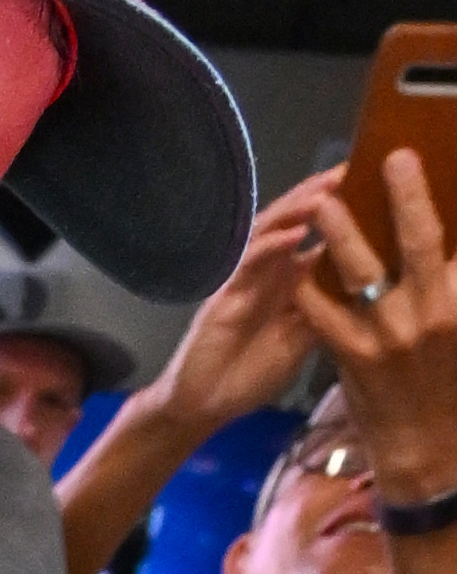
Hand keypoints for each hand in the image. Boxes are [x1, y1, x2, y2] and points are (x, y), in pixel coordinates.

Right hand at [129, 169, 356, 461]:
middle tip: (349, 168)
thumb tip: (360, 283)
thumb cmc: (249, 374)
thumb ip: (323, 309)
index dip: (339, 209)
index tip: (369, 184)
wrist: (203, 405)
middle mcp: (267, 273)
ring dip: (297, 210)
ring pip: (270, 233)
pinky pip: (249, 265)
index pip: (314, 234)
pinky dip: (271, 247)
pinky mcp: (224, 296)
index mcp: (287, 282)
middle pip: (293, 222)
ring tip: (326, 190)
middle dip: (320, 194)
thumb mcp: (301, 340)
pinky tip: (294, 234)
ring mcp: (243, 281)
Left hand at [289, 146, 456, 517]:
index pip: (455, 245)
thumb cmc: (451, 390)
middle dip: (407, 197)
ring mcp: (390, 335)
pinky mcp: (354, 357)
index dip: (444, 207)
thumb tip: (447, 260)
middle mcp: (432, 315)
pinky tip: (298, 266)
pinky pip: (324, 312)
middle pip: (421, 241)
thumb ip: (453, 293)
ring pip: (364, 269)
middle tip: (393, 160)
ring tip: (326, 203)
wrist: (427, 452)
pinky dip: (310, 286)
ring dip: (343, 232)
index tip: (430, 171)